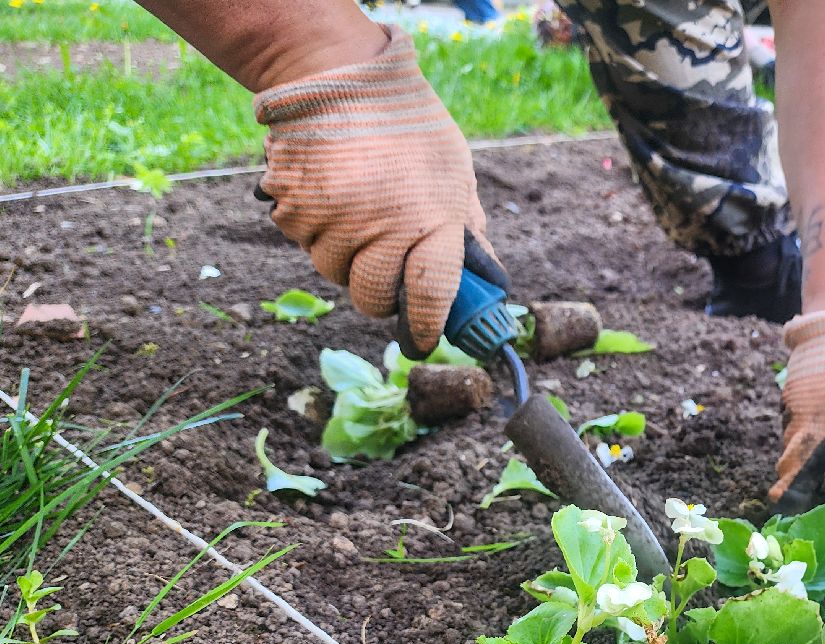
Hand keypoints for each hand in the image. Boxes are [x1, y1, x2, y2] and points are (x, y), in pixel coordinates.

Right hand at [253, 26, 501, 354]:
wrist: (340, 73)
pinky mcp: (292, 209)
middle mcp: (382, 227)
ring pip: (333, 272)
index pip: (430, 296)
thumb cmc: (410, 127)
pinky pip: (303, 243)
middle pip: (372, 297)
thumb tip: (484, 284)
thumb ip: (467, 233)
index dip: (426, 327)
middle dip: (380, 292)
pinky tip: (330, 194)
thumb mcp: (457, 175)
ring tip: (357, 209)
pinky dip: (314, 230)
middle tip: (385, 266)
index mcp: (433, 220)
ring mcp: (332, 220)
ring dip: (344, 257)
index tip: (422, 341)